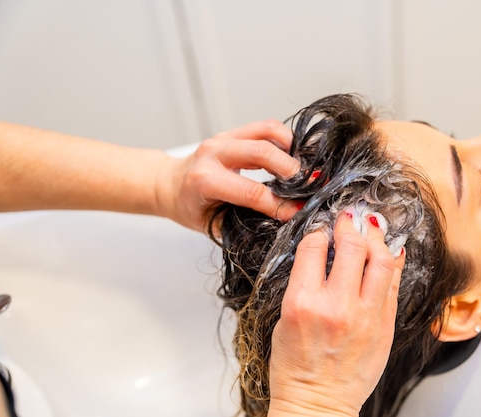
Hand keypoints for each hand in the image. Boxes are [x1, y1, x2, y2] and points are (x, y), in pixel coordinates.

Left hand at [155, 120, 300, 232]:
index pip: (251, 192)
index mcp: (205, 180)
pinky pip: (266, 128)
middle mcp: (214, 153)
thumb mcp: (211, 225)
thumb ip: (243, 225)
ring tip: (303, 171)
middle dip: (292, 172)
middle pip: (263, 152)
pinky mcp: (234, 132)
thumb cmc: (189, 207)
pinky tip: (292, 158)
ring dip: (292, 150)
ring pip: (268, 131)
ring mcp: (224, 138)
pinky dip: (285, 140)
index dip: (279, 204)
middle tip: (310, 187)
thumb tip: (279, 225)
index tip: (297, 213)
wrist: (170, 184)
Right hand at [268, 212, 404, 416]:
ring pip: (382, 260)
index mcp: (304, 303)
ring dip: (377, 237)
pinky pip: (394, 284)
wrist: (317, 403)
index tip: (322, 230)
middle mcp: (337, 307)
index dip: (319, 232)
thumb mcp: (285, 317)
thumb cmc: (295, 366)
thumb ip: (304, 281)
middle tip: (349, 219)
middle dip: (351, 225)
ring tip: (372, 229)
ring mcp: (366, 317)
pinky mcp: (384, 326)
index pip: (314, 247)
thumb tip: (323, 250)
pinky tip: (390, 251)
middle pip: (353, 247)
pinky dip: (393, 262)